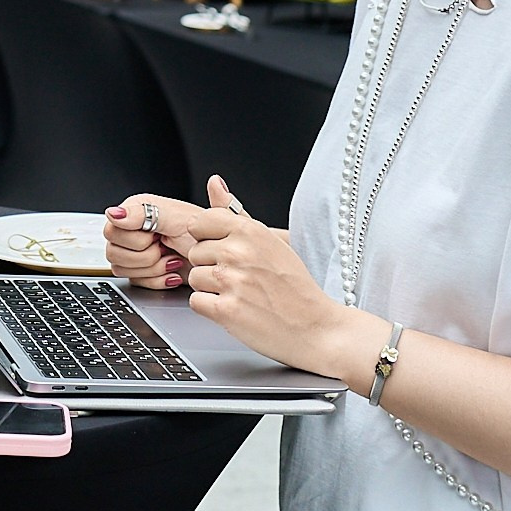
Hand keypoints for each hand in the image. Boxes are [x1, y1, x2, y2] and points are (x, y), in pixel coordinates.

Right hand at [103, 192, 204, 287]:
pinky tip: (170, 270)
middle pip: (113, 252)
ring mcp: (134, 251)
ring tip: (169, 258)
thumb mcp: (175, 217)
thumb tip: (113, 213)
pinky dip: (156, 280)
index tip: (156, 235)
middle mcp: (131, 229)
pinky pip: (134, 282)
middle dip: (145, 256)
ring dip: (151, 268)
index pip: (112, 230)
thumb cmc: (204, 234)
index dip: (137, 238)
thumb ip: (142, 212)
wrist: (216, 260)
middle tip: (164, 247)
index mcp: (136, 211)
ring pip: (120, 268)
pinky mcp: (140, 270)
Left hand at [180, 176, 351, 371]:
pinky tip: (235, 309)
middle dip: (210, 266)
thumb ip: (234, 212)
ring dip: (210, 289)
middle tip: (240, 278)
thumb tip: (214, 182)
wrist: (316, 328)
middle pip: (195, 253)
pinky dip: (210, 309)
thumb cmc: (295, 287)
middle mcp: (238, 252)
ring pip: (194, 278)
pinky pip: (196, 302)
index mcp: (249, 231)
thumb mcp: (269, 240)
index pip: (199, 223)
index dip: (208, 240)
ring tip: (240, 294)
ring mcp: (231, 281)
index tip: (224, 251)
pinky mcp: (226, 310)